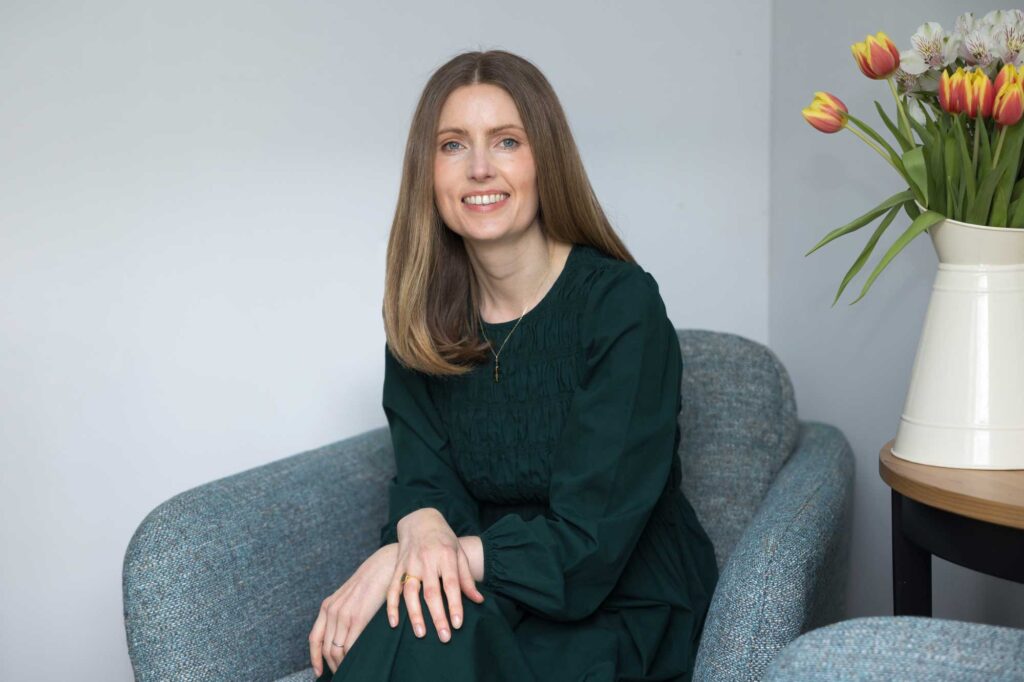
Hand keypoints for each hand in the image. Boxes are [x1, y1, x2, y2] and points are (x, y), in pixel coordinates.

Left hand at [308, 543, 397, 676]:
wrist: (385, 565)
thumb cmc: (372, 582)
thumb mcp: (350, 596)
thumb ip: (343, 613)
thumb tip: (342, 636)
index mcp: (327, 606)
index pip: (314, 639)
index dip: (315, 658)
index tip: (319, 672)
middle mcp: (331, 611)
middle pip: (326, 649)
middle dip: (332, 665)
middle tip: (343, 673)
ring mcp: (343, 615)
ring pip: (337, 651)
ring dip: (343, 664)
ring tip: (352, 670)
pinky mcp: (357, 618)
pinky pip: (349, 647)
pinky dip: (353, 658)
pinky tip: (360, 661)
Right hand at [386, 508, 484, 643]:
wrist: (420, 520)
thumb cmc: (444, 539)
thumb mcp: (459, 553)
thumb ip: (467, 578)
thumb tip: (478, 601)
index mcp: (446, 555)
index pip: (451, 584)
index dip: (454, 604)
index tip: (457, 624)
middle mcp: (427, 560)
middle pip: (432, 592)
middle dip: (437, 616)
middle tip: (444, 637)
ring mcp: (410, 563)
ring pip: (410, 592)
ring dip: (414, 614)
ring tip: (420, 634)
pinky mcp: (397, 566)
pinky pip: (392, 588)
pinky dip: (391, 606)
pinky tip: (394, 622)